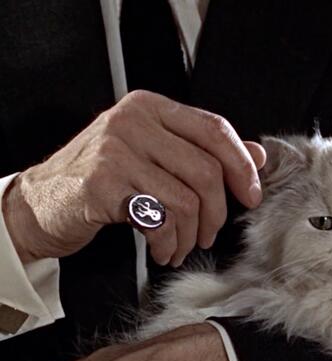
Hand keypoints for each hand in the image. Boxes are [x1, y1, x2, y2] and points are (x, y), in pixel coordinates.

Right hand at [2, 90, 265, 265]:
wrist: (44, 201)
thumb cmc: (104, 179)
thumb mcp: (154, 156)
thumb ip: (202, 151)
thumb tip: (256, 155)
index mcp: (152, 109)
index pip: (215, 130)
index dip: (242, 166)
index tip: (251, 196)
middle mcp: (134, 122)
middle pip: (206, 170)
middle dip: (217, 213)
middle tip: (209, 234)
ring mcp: (116, 151)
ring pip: (186, 200)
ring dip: (191, 235)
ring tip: (181, 247)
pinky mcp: (103, 185)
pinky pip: (159, 219)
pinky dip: (169, 243)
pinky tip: (163, 251)